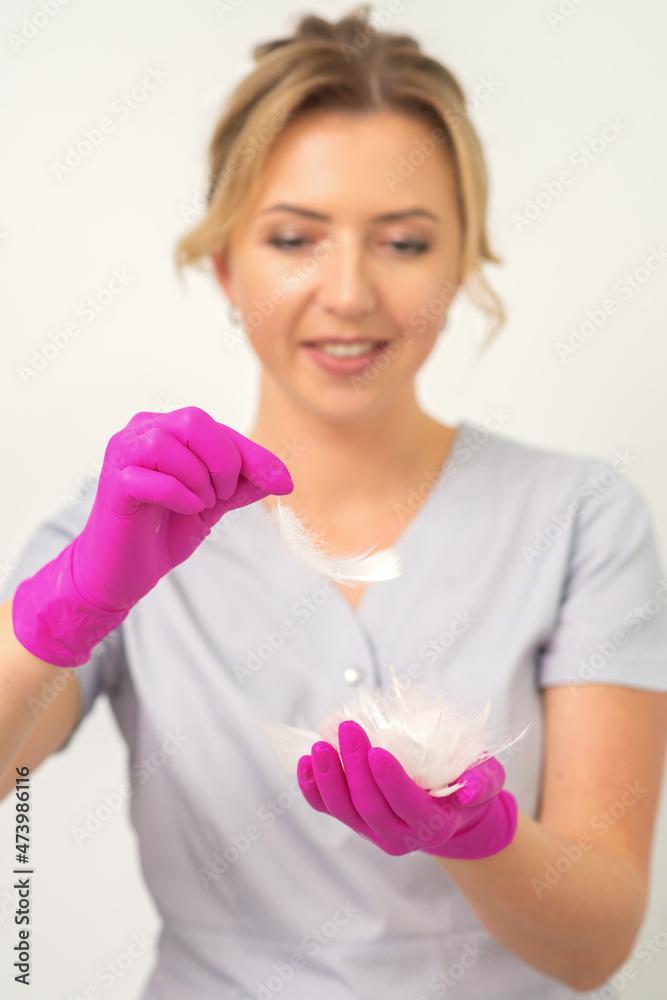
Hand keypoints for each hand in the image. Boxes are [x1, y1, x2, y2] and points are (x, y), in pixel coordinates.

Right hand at [12, 407, 292, 665]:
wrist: (121, 573)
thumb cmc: (162, 531)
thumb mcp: (212, 504)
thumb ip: (240, 485)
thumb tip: (279, 476)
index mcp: (166, 430)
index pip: (218, 429)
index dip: (254, 455)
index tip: (284, 482)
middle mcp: (140, 432)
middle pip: (192, 421)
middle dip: (222, 460)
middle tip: (222, 495)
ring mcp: (122, 455)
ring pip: (167, 444)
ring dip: (198, 479)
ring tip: (200, 505)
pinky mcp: (113, 485)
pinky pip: (150, 478)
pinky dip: (179, 494)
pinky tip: (187, 510)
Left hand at [297, 720, 517, 859]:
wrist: (452, 810)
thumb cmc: (470, 783)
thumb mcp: (488, 779)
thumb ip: (483, 782)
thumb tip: (468, 789)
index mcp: (434, 823)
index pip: (407, 805)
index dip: (390, 780)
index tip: (376, 749)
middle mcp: (401, 836)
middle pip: (370, 806)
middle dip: (355, 766)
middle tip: (349, 728)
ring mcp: (373, 831)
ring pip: (344, 810)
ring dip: (329, 776)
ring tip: (321, 744)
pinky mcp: (355, 821)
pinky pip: (327, 808)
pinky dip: (312, 787)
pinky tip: (306, 761)